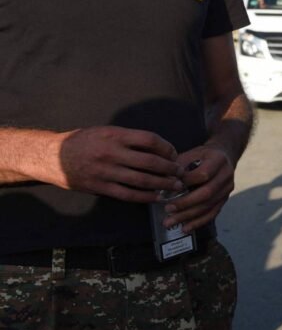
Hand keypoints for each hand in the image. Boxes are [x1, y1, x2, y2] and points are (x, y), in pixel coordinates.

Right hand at [57, 125, 180, 201]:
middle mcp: (112, 153)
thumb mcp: (105, 132)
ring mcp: (106, 171)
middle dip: (169, 168)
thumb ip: (128, 138)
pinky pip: (128, 194)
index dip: (166, 147)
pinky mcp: (100, 187)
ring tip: (175, 186)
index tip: (174, 153)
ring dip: (162, 184)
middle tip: (181, 172)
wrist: (52, 157)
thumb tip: (157, 147)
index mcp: (115, 135)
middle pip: (150, 161)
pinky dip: (145, 197)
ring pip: (142, 180)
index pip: (149, 140)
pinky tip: (156, 197)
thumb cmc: (83, 141)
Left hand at [159, 144, 235, 231]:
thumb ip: (179, 166)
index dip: (186, 182)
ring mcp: (227, 189)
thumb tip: (163, 181)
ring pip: (209, 206)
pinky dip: (198, 222)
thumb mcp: (191, 153)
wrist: (223, 156)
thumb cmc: (202, 155)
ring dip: (189, 216)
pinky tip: (186, 227)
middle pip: (207, 193)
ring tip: (171, 222)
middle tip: (168, 209)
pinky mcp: (225, 199)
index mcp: (218, 160)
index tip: (169, 188)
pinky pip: (212, 213)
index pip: (203, 174)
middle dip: (186, 203)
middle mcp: (226, 175)